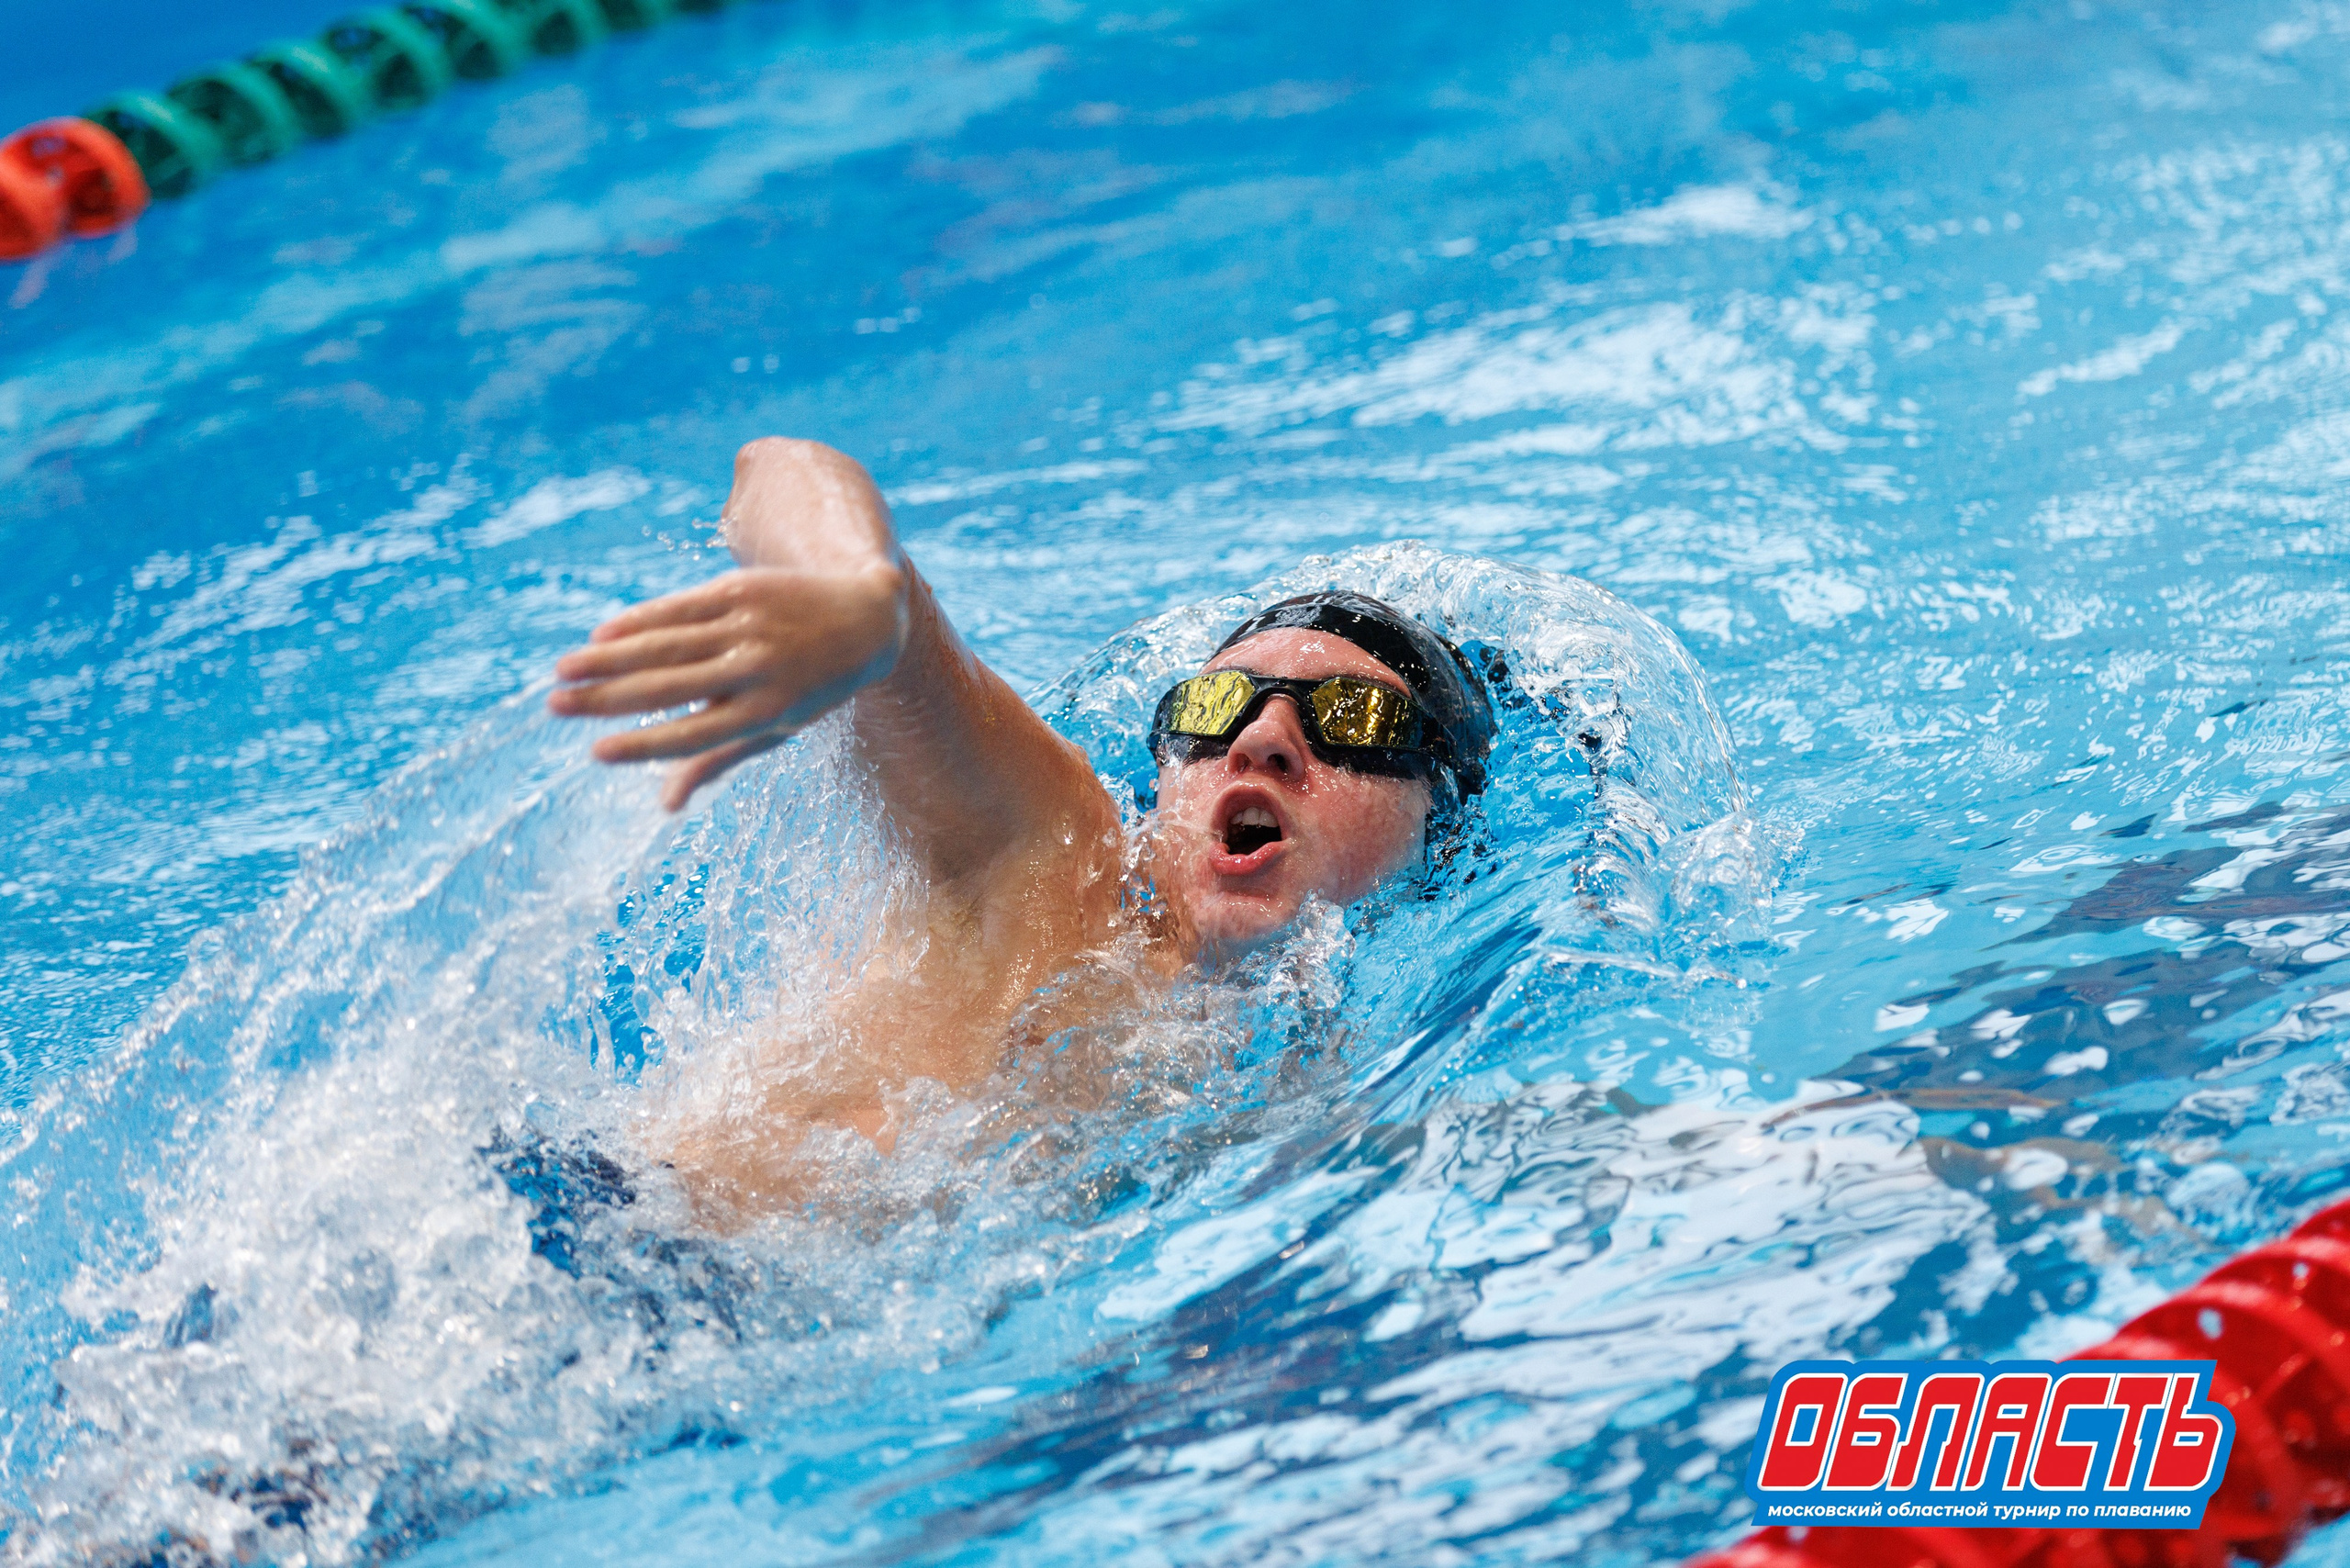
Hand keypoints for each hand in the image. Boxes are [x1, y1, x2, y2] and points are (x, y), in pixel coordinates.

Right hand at [549, 560, 906, 809]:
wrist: (865, 618)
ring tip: (563, 671)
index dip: (644, 745)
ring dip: (609, 658)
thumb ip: (718, 760)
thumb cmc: (810, 686)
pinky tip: (602, 634)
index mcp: (765, 712)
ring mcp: (748, 627)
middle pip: (668, 688)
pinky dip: (638, 620)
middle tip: (554, 706)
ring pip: (666, 645)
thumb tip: (666, 805)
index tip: (596, 752)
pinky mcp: (741, 590)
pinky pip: (680, 607)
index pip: (693, 735)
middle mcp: (756, 670)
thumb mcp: (776, 727)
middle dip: (607, 699)